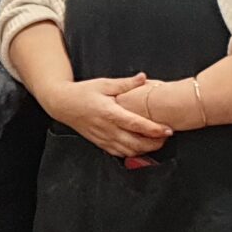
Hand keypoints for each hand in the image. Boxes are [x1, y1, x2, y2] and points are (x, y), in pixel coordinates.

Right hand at [48, 74, 170, 157]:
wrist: (63, 105)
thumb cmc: (83, 92)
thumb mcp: (104, 83)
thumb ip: (126, 83)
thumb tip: (144, 78)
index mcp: (109, 112)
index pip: (136, 124)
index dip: (154, 129)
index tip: (168, 129)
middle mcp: (107, 129)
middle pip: (136, 143)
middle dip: (155, 143)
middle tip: (167, 136)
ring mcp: (103, 138)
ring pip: (129, 151)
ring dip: (145, 150)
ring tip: (157, 141)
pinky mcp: (100, 144)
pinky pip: (120, 153)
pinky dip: (133, 153)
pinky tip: (141, 146)